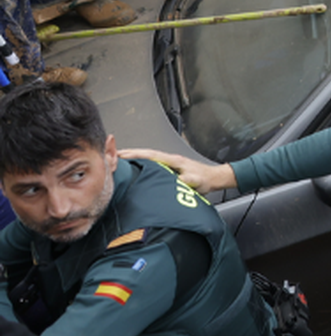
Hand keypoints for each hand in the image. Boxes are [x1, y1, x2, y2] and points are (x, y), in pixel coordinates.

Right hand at [118, 147, 237, 192]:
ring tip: (118, 160)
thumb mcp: (196, 181)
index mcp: (173, 160)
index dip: (135, 154)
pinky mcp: (169, 167)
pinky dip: (140, 163)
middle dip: (129, 153)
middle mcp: (170, 159)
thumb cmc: (206, 179)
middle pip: (145, 153)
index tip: (120, 155)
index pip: (150, 155)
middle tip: (111, 156)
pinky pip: (151, 163)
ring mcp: (169, 162)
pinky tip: (134, 167)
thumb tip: (174, 181)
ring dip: (133, 157)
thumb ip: (185, 180)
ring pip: (147, 157)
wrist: (214, 177)